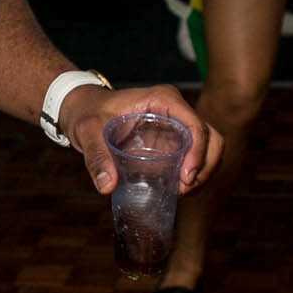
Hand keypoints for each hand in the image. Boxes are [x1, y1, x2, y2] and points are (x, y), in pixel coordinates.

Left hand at [60, 84, 221, 194]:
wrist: (82, 110)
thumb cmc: (87, 113)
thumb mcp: (88, 132)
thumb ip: (97, 157)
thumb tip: (107, 186)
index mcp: (162, 99)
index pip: (194, 125)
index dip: (198, 152)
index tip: (185, 178)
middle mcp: (175, 110)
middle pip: (210, 136)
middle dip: (206, 166)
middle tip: (184, 189)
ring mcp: (176, 125)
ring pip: (208, 147)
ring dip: (203, 172)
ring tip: (181, 193)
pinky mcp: (172, 139)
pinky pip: (195, 156)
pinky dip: (194, 174)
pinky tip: (177, 190)